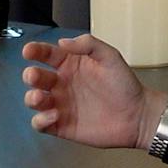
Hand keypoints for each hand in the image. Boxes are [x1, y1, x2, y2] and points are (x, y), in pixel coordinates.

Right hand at [20, 35, 166, 149]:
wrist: (138, 115)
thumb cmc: (126, 86)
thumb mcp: (110, 56)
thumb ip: (88, 44)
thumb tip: (63, 42)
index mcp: (70, 64)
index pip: (46, 54)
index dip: (35, 51)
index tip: (29, 51)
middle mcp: (62, 83)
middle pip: (35, 77)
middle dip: (30, 75)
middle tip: (35, 75)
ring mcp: (61, 105)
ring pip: (34, 100)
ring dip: (32, 98)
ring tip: (41, 97)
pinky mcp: (61, 125)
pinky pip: (41, 123)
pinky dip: (41, 120)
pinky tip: (54, 115)